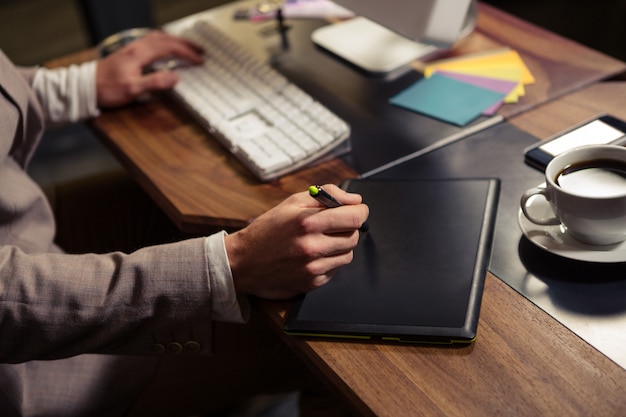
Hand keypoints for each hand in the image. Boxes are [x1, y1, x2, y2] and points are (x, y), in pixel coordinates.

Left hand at [95, 30, 203, 107]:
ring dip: (175, 41)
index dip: (187, 53)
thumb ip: (155, 82)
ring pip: (158, 38)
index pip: (170, 48)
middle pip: (166, 39)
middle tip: (200, 50)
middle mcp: (136, 47)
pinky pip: (150, 41)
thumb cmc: (107, 89)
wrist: (85, 87)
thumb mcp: (133, 89)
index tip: (200, 60)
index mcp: (140, 53)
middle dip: (185, 44)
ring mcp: (131, 48)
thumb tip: (176, 77)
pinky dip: (163, 42)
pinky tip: (163, 48)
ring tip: (186, 46)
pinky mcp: (127, 53)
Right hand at [224, 184, 368, 299]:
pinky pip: (335, 270)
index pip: (354, 217)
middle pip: (354, 236)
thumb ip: (326, 196)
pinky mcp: (312, 283)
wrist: (243, 262)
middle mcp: (312, 246)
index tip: (357, 211)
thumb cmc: (267, 230)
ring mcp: (313, 267)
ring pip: (348, 254)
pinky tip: (312, 256)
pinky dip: (329, 262)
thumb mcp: (292, 203)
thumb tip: (354, 200)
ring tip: (320, 241)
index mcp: (307, 222)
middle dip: (348, 228)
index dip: (360, 212)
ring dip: (340, 246)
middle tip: (332, 226)